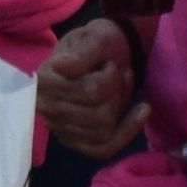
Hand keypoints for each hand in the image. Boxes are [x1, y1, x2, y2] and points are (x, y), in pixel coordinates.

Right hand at [34, 14, 142, 157]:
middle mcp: (46, 109)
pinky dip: (127, 132)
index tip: (111, 64)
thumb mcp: (94, 37)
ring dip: (120, 107)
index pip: (89, 93)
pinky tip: (142, 111)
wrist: (106, 53)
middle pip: (98, 115)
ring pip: (102, 131)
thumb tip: (59, 66)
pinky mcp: (76, 143)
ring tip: (120, 87)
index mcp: (44, 81)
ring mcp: (61, 129)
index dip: (109, 79)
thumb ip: (81, 54)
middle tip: (120, 74)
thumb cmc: (97, 44)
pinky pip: (104, 149)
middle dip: (116, 93)